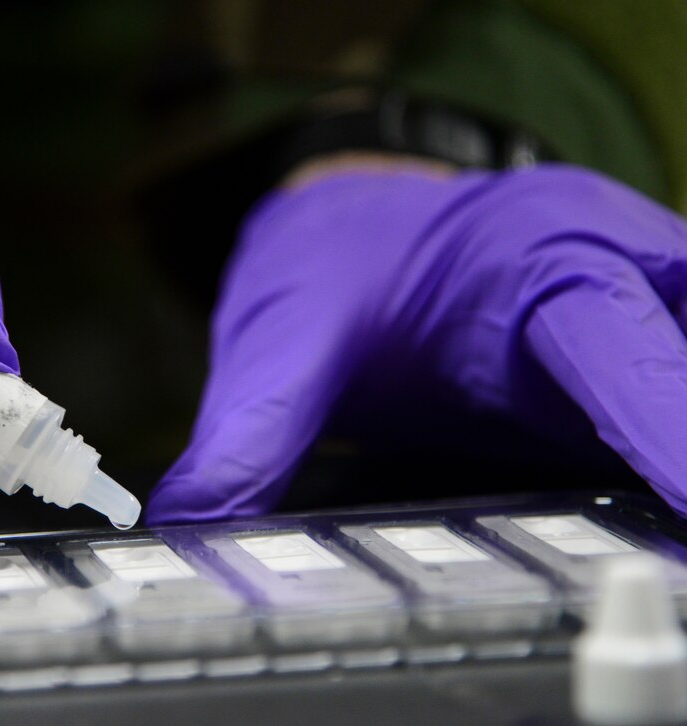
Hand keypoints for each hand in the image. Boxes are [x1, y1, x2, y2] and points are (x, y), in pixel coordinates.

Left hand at [147, 162, 686, 522]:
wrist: (357, 213)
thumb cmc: (335, 255)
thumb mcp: (287, 331)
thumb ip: (252, 426)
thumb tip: (197, 517)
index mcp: (538, 260)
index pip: (626, 356)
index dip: (668, 437)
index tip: (685, 505)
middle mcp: (612, 277)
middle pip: (682, 370)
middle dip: (678, 448)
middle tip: (665, 558)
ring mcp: (632, 316)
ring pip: (682, 379)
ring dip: (669, 450)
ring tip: (647, 543)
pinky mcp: (623, 366)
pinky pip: (663, 404)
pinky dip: (657, 449)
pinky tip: (639, 516)